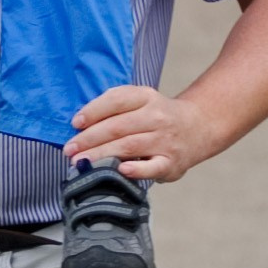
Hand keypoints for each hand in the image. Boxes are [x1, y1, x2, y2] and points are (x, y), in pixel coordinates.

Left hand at [66, 82, 215, 185]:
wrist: (198, 127)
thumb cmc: (156, 116)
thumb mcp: (140, 100)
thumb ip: (114, 107)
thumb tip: (80, 125)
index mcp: (146, 97)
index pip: (116, 100)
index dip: (93, 111)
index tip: (75, 123)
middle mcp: (157, 117)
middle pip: (118, 127)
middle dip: (89, 139)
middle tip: (70, 150)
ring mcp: (165, 140)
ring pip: (129, 146)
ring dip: (101, 155)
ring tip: (81, 162)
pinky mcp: (171, 162)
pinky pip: (152, 167)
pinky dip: (136, 169)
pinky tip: (119, 170)